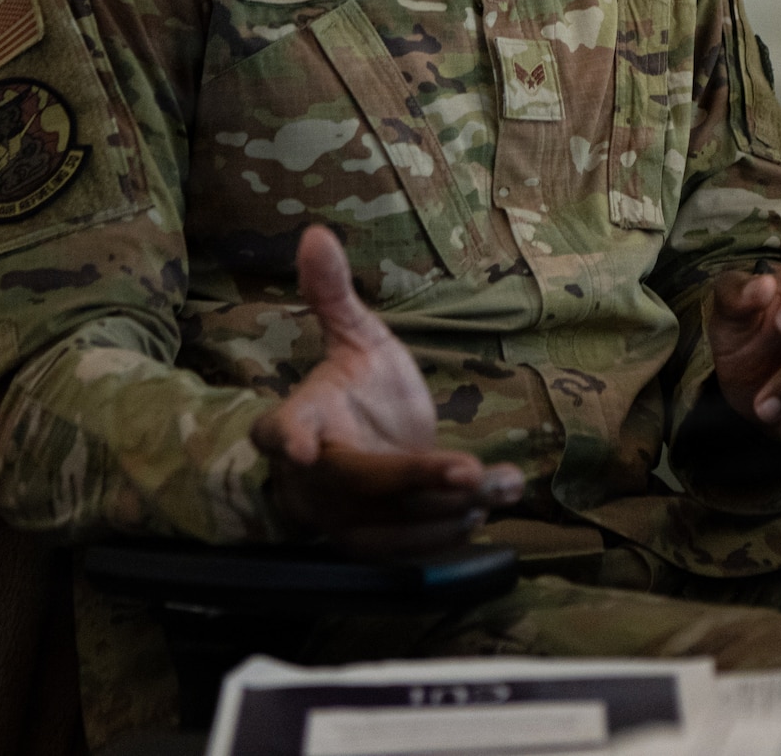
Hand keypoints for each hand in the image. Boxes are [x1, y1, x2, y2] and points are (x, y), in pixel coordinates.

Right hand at [251, 225, 522, 554]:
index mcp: (303, 418)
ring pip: (393, 523)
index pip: (282, 430)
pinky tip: (497, 498)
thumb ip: (333, 296)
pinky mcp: (376, 544)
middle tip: (466, 471)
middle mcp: (316, 478)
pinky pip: (413, 547)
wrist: (370, 447)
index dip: (288, 439)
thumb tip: (316, 233)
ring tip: (498, 483)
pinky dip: (457, 528)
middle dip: (413, 479)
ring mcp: (344, 518)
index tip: (300, 447)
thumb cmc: (358, 391)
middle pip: (358, 482)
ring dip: (450, 508)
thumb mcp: (355, 340)